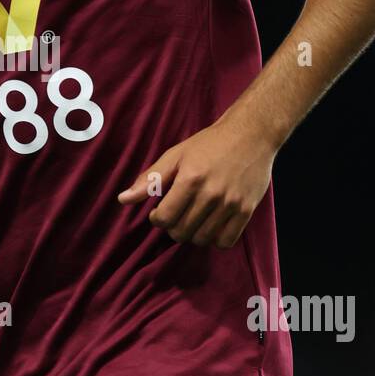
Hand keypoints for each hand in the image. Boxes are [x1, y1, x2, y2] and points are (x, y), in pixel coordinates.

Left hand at [116, 116, 275, 248]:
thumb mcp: (176, 155)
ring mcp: (230, 204)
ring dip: (193, 234)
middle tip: (177, 214)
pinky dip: (215, 239)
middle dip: (173, 227)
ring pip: (203, 239)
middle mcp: (211, 194)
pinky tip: (211, 225)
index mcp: (190, 179)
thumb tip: (123, 200)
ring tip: (193, 219)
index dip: (157, 219)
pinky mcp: (246, 210)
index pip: (165, 218)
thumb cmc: (209, 143)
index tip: (160, 211)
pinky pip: (225, 241)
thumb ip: (150, 179)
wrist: (251, 134)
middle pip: (182, 232)